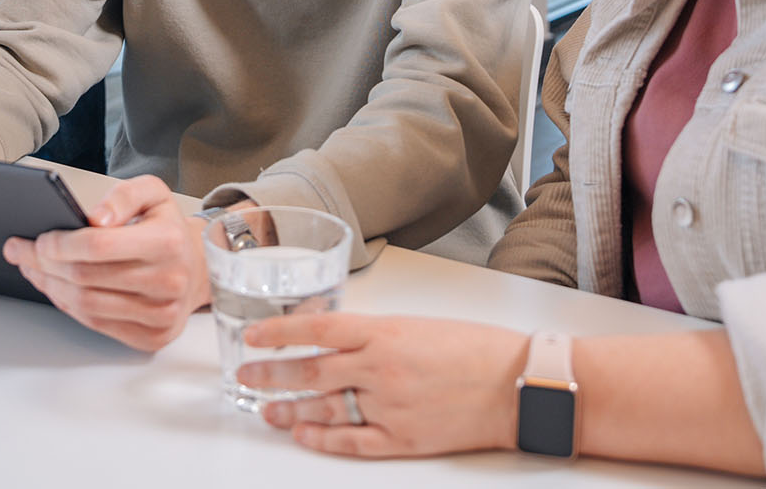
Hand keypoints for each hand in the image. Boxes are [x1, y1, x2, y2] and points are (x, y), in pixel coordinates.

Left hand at [2, 175, 206, 350]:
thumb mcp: (153, 193)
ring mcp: (161, 314)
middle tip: (20, 250)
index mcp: (167, 242)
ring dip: (50, 286)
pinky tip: (55, 288)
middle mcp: (168, 281)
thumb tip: (94, 217)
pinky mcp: (152, 336)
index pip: (98, 246)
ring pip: (86, 304)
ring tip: (32, 268)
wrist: (196, 267)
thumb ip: (123, 195)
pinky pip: (97, 324)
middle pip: (86, 277)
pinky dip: (68, 306)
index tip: (38, 238)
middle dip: (43, 263)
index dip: (60, 244)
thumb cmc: (166, 229)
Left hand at [241, 314, 528, 457]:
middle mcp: (380, 367)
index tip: (253, 336)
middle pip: (311, 370)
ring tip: (266, 409)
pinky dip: (323, 439)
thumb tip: (338, 340)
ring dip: (289, 408)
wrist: (519, 383)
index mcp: (385, 331)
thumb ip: (377, 334)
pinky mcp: (403, 438)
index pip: (317, 328)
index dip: (280, 333)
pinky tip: (304, 435)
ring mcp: (390, 405)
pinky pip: (352, 440)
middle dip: (272, 373)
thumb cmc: (477, 348)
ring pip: (324, 407)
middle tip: (246, 374)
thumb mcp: (420, 325)